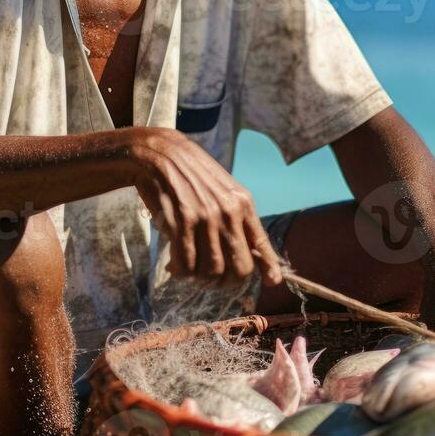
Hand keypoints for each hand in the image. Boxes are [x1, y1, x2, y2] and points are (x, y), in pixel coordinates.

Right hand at [127, 127, 282, 286]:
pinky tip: (176, 265)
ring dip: (201, 278)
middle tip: (213, 278)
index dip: (268, 267)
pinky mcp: (182, 222)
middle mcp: (228, 212)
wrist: (162, 154)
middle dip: (227, 281)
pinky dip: (182, 271)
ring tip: (192, 270)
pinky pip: (187, 264)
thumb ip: (238, 217)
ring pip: (213, 271)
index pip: (261, 243)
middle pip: (239, 268)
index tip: (272, 282)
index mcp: (243, 203)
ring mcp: (206, 218)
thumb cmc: (193, 174)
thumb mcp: (224, 190)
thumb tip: (251, 252)